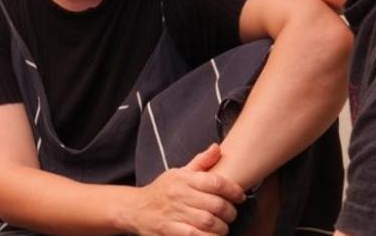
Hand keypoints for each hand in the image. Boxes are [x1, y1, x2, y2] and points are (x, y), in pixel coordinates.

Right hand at [126, 144, 244, 235]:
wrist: (135, 209)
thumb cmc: (162, 191)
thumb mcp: (178, 173)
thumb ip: (201, 162)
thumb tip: (218, 148)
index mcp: (183, 178)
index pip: (215, 181)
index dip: (233, 190)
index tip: (240, 196)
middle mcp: (178, 194)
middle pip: (215, 204)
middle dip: (229, 212)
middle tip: (230, 214)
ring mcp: (173, 214)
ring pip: (208, 222)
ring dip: (221, 227)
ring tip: (222, 227)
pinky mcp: (169, 231)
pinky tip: (211, 235)